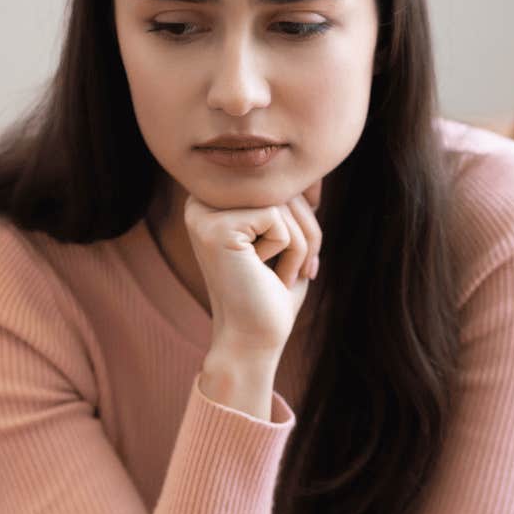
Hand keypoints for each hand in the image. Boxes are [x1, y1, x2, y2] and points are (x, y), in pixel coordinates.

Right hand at [183, 190, 321, 356]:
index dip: (306, 215)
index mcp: (214, 200)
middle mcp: (201, 201)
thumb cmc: (272, 293)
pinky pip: (277, 218)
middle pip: (281, 187)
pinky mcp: (214, 228)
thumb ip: (291, 202)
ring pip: (283, 202)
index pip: (278, 182)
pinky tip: (265, 274)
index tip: (306, 255)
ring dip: (299, 244)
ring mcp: (203, 213)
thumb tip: (312, 173)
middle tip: (302, 269)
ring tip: (280, 276)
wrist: (255, 339)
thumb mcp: (286, 236)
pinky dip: (287, 250)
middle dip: (308, 231)